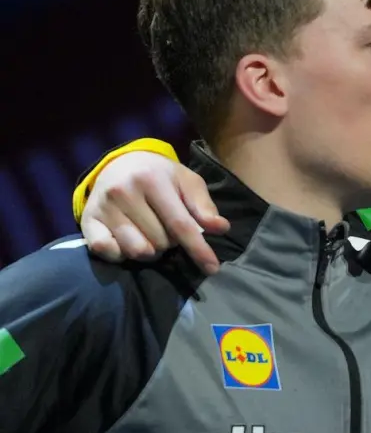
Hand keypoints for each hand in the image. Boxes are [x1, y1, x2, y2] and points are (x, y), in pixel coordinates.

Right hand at [81, 152, 227, 272]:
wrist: (120, 164)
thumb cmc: (161, 176)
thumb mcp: (187, 182)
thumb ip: (203, 206)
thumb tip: (220, 228)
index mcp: (151, 180)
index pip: (180, 224)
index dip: (198, 248)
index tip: (212, 268)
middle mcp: (123, 192)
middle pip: (161, 242)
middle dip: (171, 242)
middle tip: (166, 226)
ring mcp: (103, 207)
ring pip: (137, 250)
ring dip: (150, 250)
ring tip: (150, 233)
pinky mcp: (87, 221)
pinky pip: (107, 252)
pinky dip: (122, 254)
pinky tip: (128, 240)